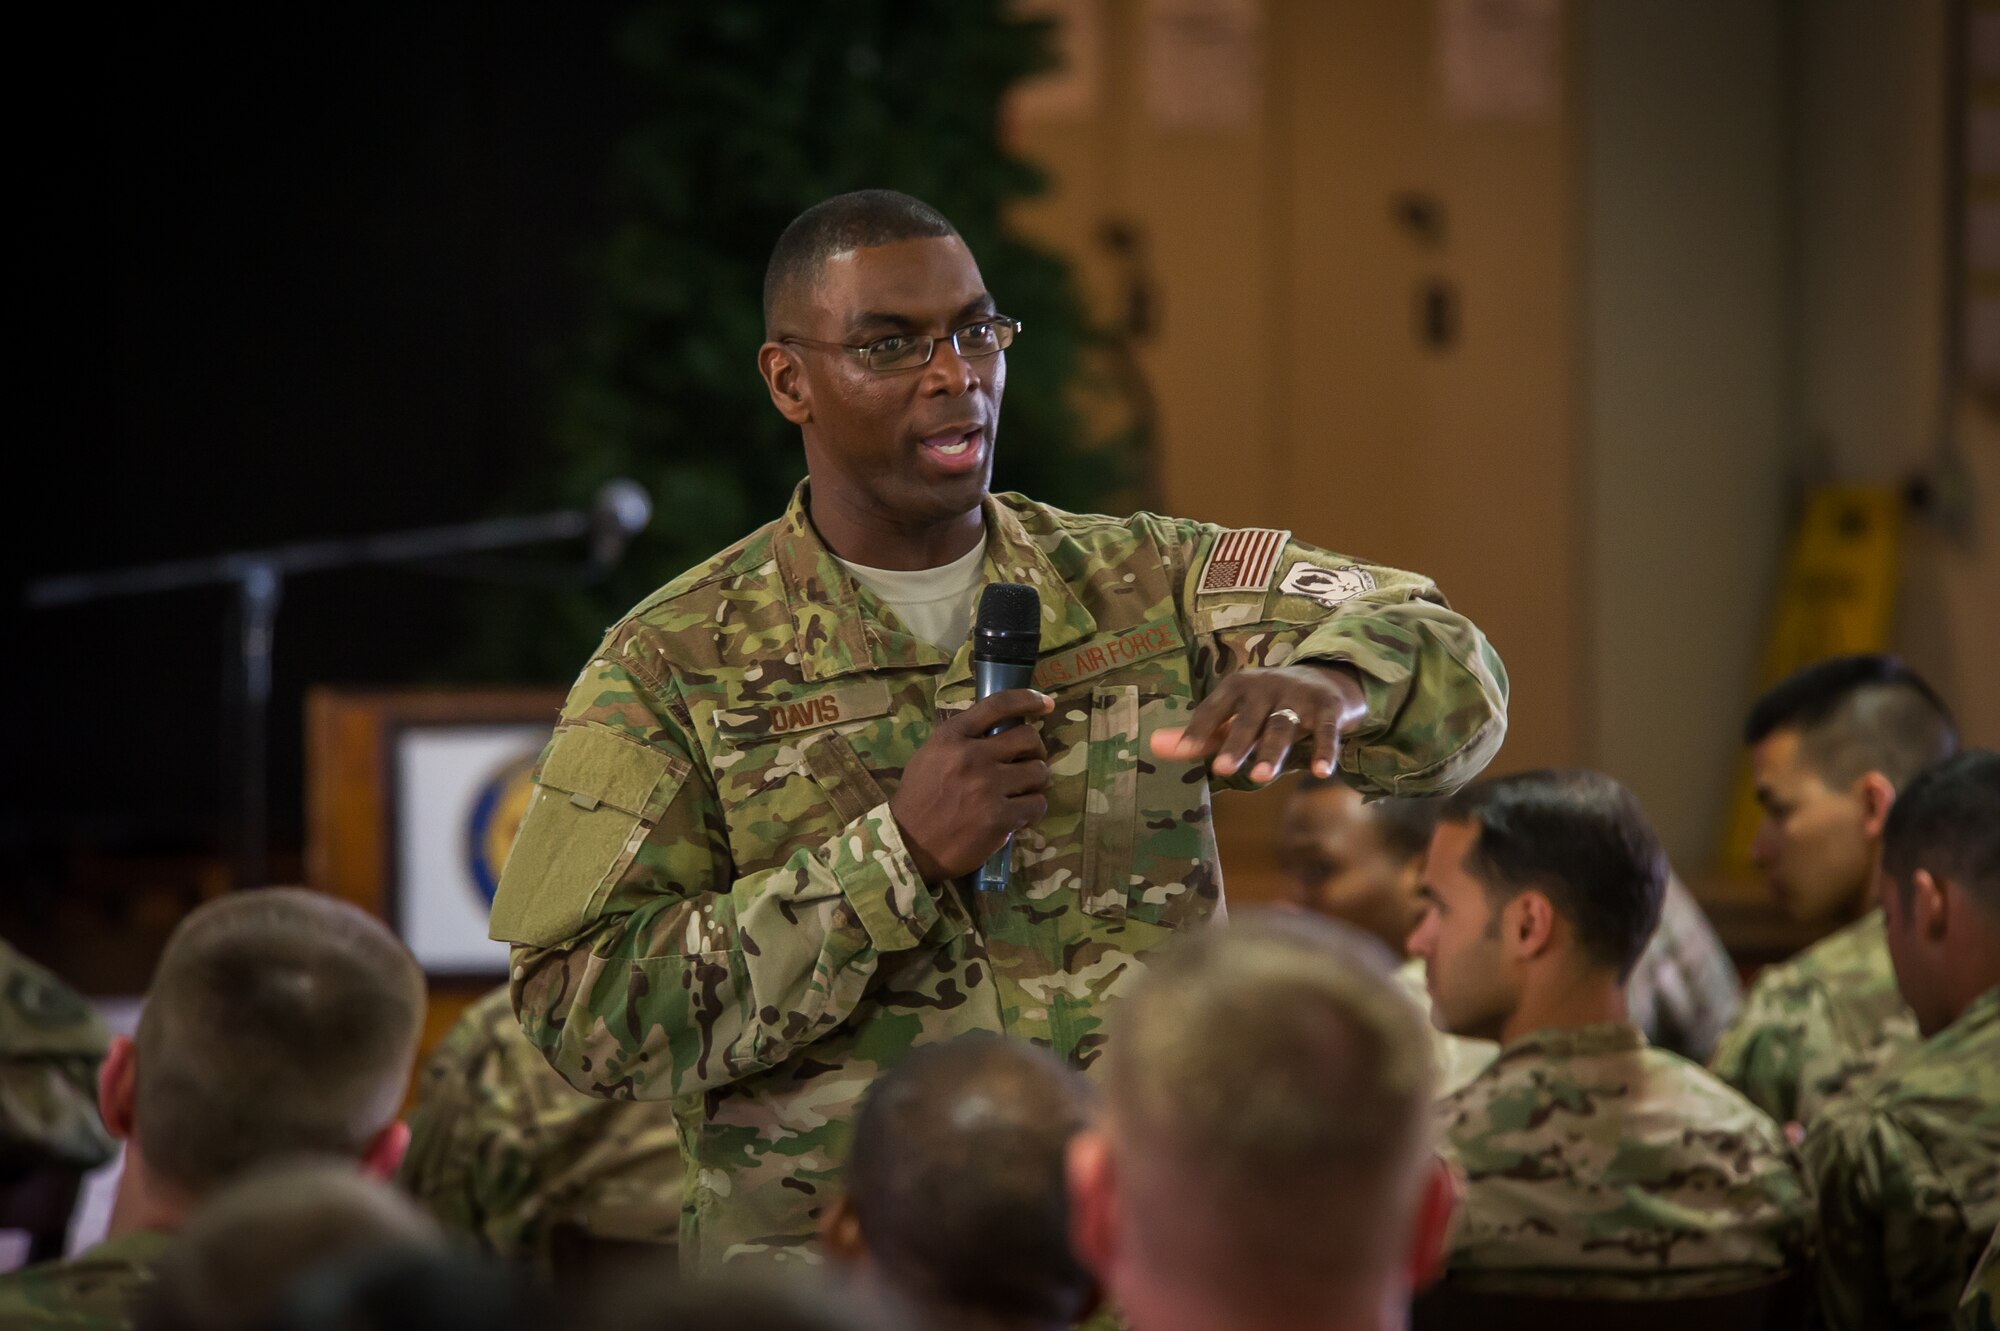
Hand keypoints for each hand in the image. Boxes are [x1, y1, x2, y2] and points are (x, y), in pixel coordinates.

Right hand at [891, 688, 1054, 881]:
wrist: (908, 845)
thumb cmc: (919, 799)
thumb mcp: (930, 755)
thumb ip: (962, 739)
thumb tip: (999, 729)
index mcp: (952, 736)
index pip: (999, 704)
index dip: (1029, 699)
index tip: (1046, 704)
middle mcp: (971, 756)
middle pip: (1029, 738)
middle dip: (1036, 750)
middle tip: (1029, 762)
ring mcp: (987, 788)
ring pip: (1039, 772)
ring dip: (1035, 783)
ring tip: (1022, 792)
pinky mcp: (999, 818)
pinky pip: (1037, 804)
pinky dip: (1032, 810)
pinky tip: (1019, 815)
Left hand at [1149, 663, 1365, 783]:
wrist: (1324, 680)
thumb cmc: (1266, 705)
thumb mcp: (1233, 715)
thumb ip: (1200, 734)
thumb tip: (1153, 745)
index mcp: (1237, 686)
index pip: (1214, 708)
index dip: (1200, 728)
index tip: (1185, 750)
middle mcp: (1266, 686)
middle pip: (1248, 718)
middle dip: (1236, 743)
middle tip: (1222, 770)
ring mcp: (1298, 696)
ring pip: (1283, 725)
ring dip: (1271, 751)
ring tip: (1260, 778)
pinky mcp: (1327, 707)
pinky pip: (1326, 731)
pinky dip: (1324, 750)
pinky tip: (1320, 773)